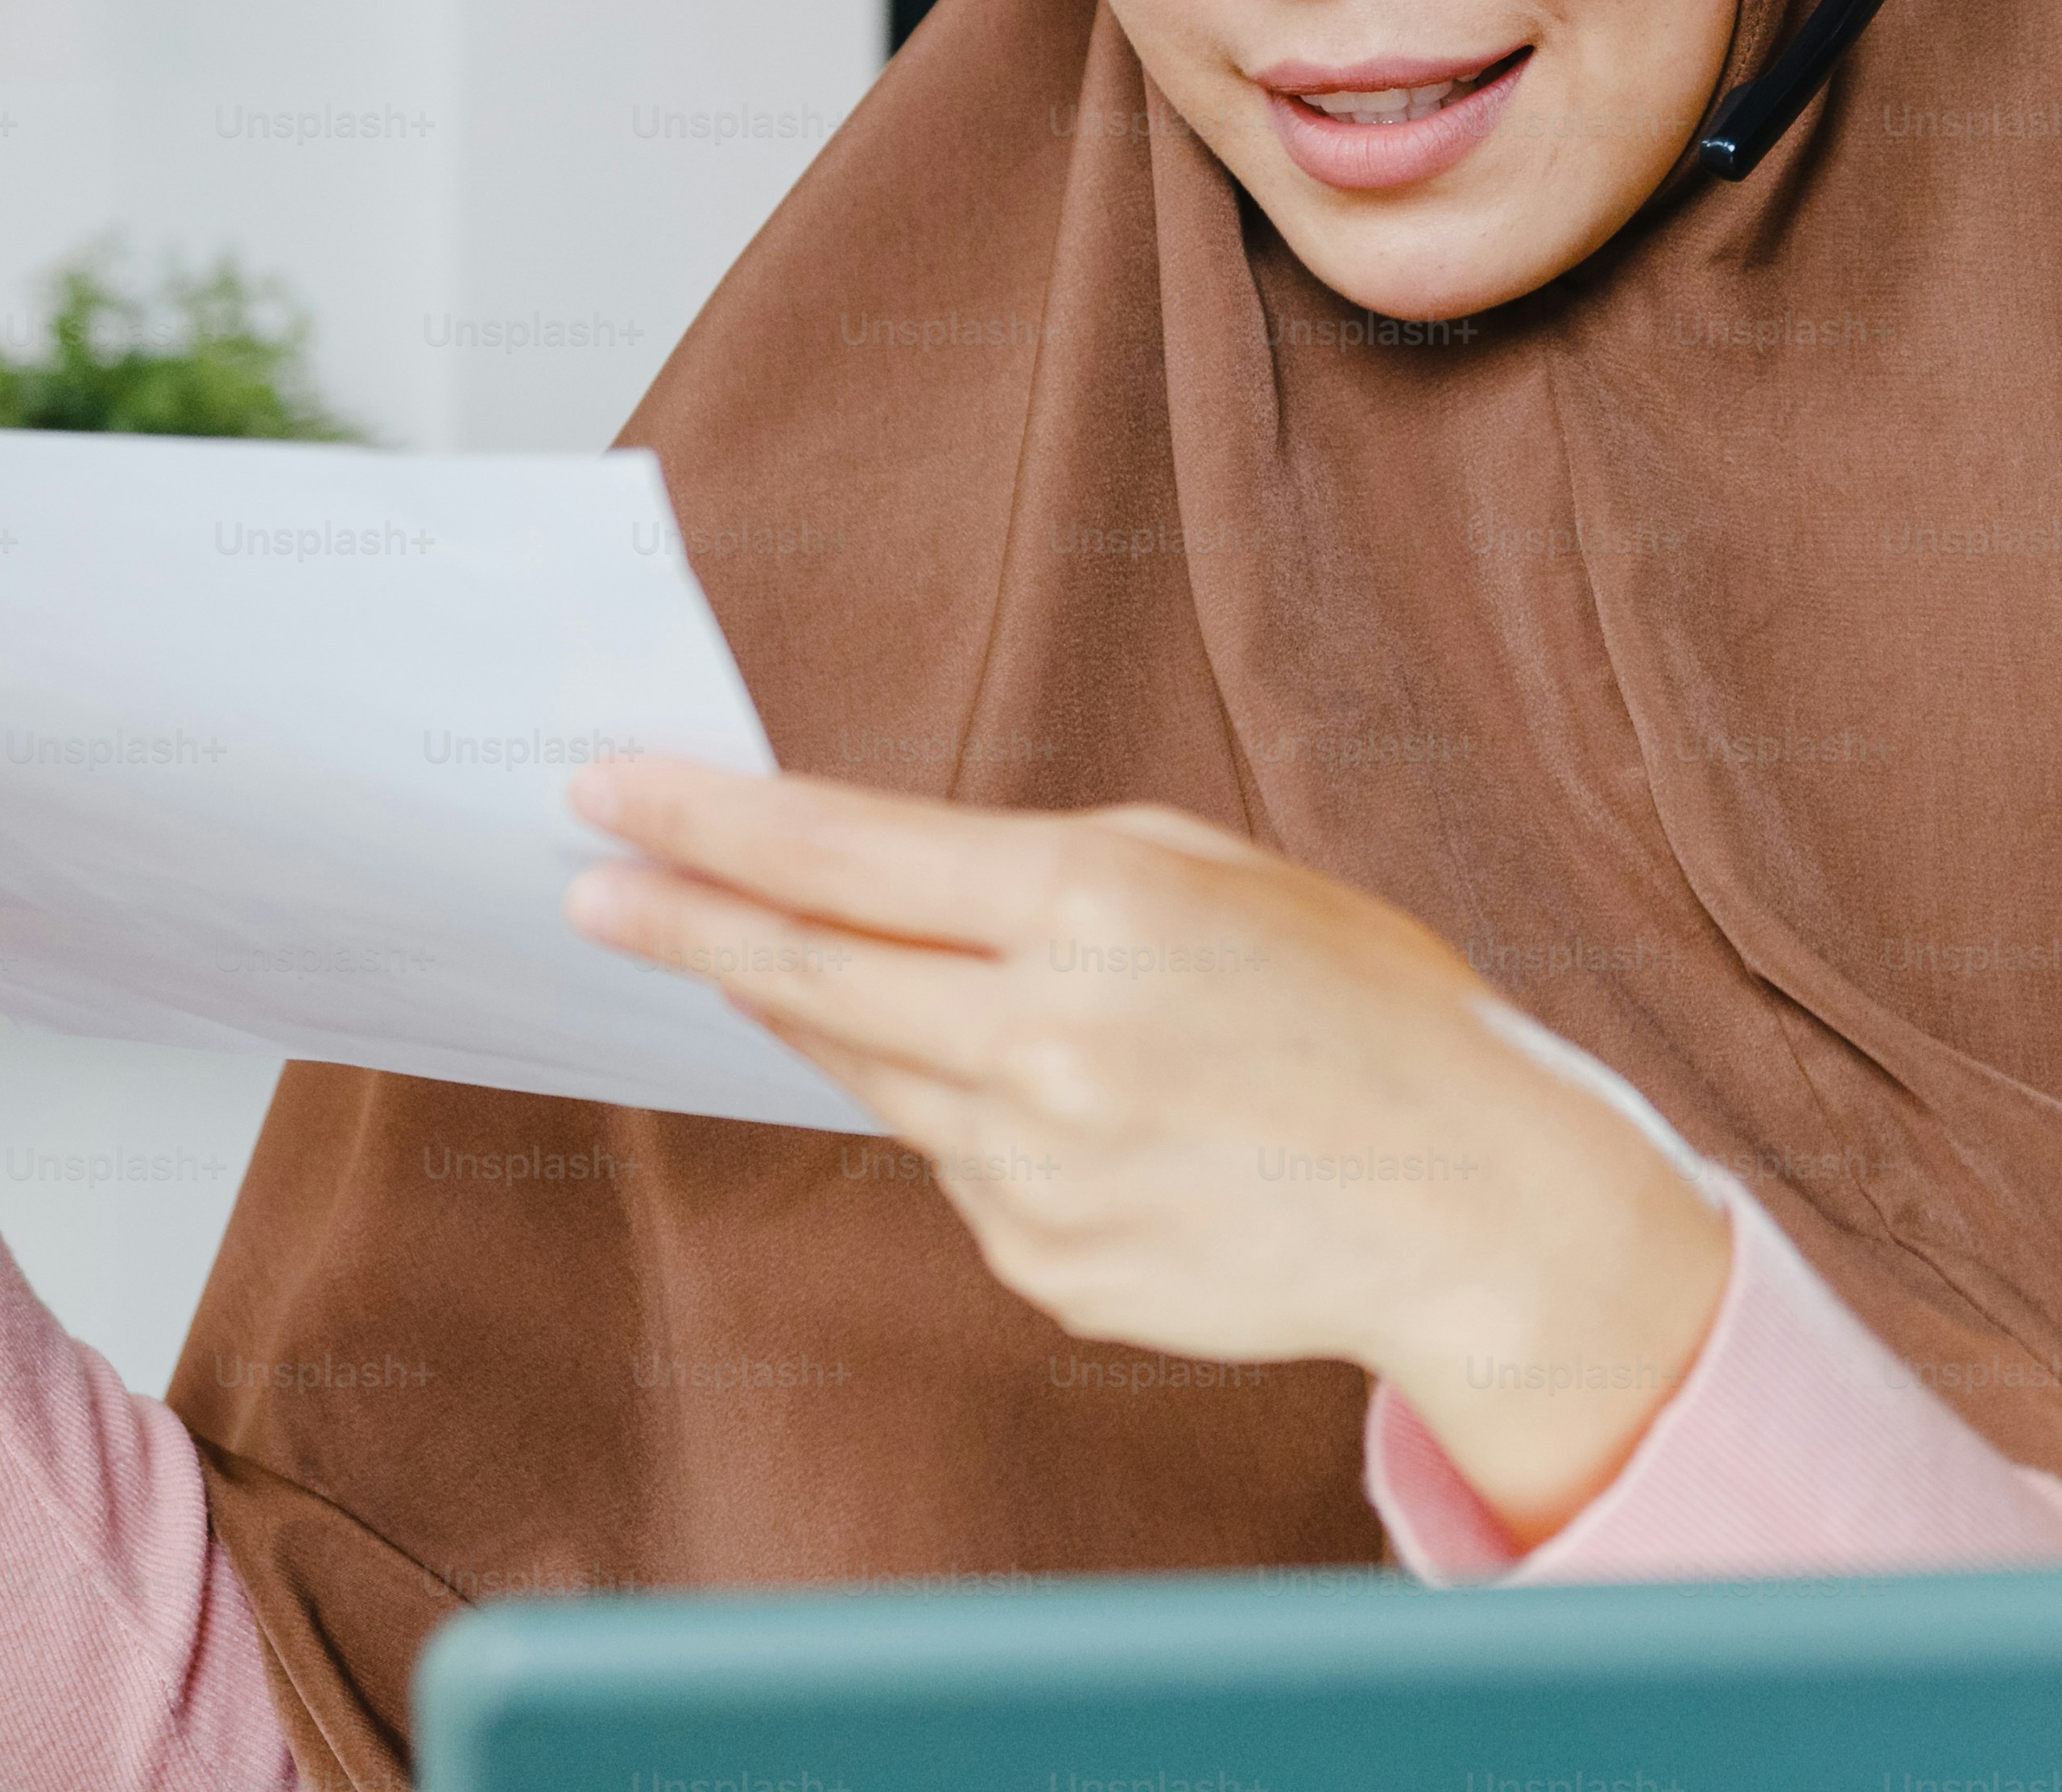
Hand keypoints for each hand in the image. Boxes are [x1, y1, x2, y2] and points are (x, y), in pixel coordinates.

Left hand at [566, 763, 1731, 1546]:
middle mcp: (1047, 1042)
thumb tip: (863, 879)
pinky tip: (1083, 1113)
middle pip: (808, 976)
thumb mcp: (1215, 873)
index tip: (608, 796)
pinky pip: (961, 1171)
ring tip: (888, 990)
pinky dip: (982, 1125)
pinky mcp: (1043, 1264)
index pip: (844, 855)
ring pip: (876, 1077)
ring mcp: (1036, 1171)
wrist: (1469, 1204)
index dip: (708, 824)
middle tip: (592, 892)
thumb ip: (1039, 870)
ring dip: (842, 1022)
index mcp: (1096, 909)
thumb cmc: (1360, 1010)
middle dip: (686, 925)